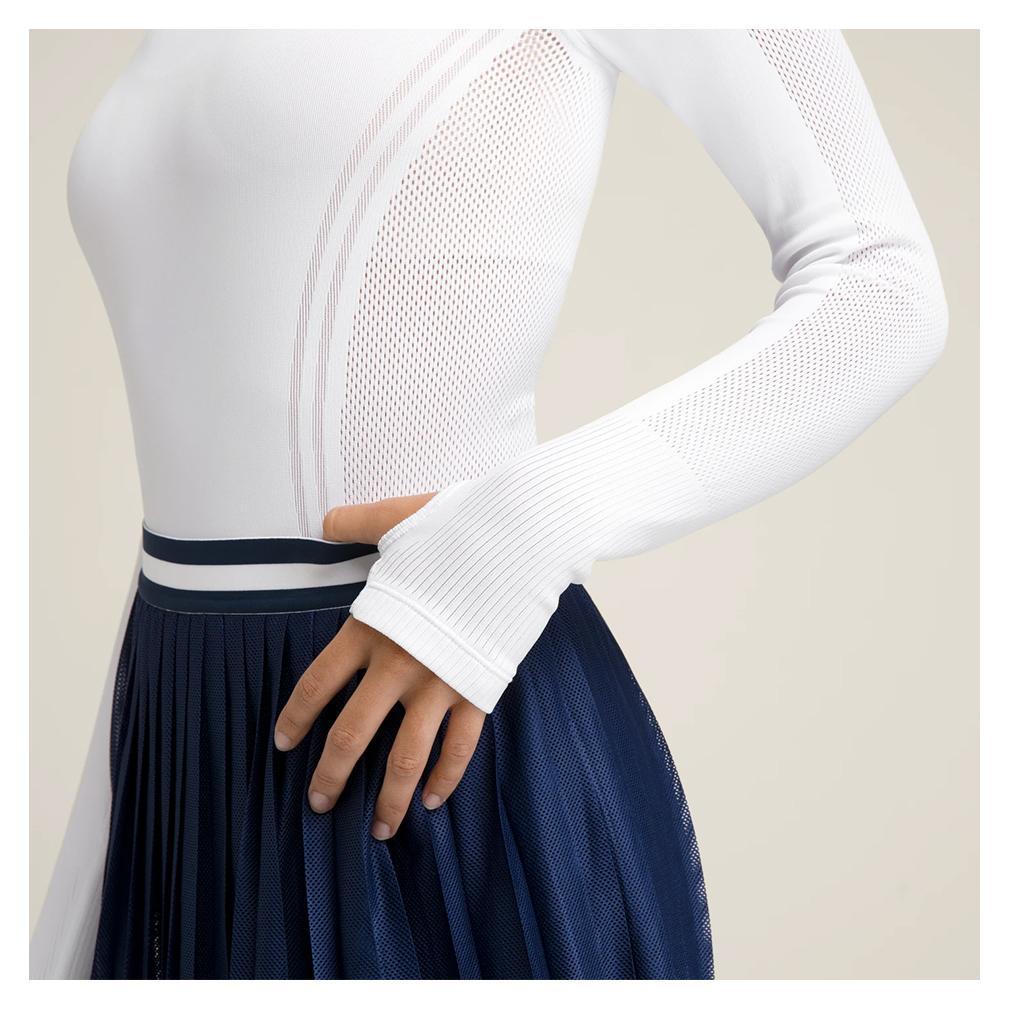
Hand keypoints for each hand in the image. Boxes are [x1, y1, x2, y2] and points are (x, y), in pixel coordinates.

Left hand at [273, 492, 486, 840]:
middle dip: (330, 776)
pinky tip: (434, 800)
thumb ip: (356, 524)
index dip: (296, 719)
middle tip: (317, 804)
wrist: (519, 540)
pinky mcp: (478, 691)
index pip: (317, 685)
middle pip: (352, 735)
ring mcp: (439, 684)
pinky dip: (447, 777)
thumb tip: (325, 520)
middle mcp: (397, 666)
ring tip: (377, 831)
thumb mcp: (398, 520)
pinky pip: (460, 747)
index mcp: (370, 628)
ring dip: (388, 798)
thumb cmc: (457, 528)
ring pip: (406, 757)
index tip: (284, 744)